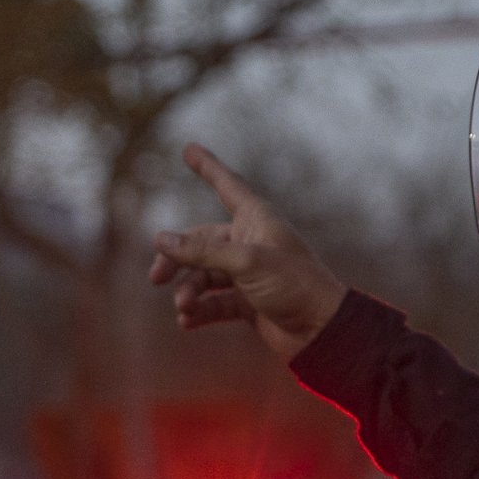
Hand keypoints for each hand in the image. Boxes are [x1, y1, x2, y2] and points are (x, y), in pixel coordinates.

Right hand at [149, 144, 346, 360]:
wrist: (322, 330)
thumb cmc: (293, 285)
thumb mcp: (245, 263)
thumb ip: (201, 252)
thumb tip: (160, 240)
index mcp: (257, 219)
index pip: (226, 185)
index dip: (207, 167)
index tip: (189, 148)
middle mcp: (250, 242)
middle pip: (201, 242)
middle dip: (177, 259)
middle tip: (156, 277)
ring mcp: (248, 274)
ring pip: (205, 276)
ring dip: (189, 292)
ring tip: (183, 307)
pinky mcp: (248, 302)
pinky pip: (215, 303)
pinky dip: (200, 312)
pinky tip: (187, 322)